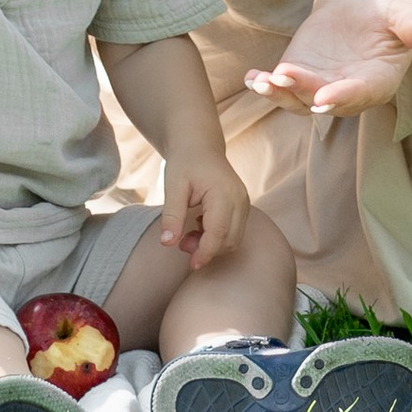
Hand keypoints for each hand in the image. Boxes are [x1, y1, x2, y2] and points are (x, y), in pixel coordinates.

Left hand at [160, 144, 250, 266]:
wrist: (199, 145)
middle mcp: (240, 199)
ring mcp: (244, 203)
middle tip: (182, 242)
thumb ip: (172, 215)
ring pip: (234, 239)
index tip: (191, 265)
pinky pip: (234, 232)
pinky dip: (218, 237)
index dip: (205, 252)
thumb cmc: (185, 162)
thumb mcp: (173, 186)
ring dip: (212, 245)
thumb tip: (167, 243)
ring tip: (189, 233)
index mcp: (223, 193)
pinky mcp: (242, 206)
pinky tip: (200, 225)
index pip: (219, 232)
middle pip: (230, 240)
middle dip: (207, 250)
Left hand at [245, 0, 411, 116]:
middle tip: (282, 77)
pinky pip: (282, 88)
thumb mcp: (403, 10)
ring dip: (280, 94)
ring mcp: (321, 86)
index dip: (342, 97)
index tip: (322, 98)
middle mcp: (348, 91)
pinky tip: (250, 77)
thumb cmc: (386, 11)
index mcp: (379, 80)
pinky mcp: (300, 76)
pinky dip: (265, 85)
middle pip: (325, 99)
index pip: (361, 93)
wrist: (359, 7)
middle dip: (303, 91)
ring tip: (262, 80)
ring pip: (299, 99)